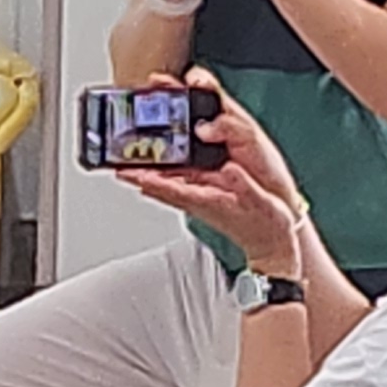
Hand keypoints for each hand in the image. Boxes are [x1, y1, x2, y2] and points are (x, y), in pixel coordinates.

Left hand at [120, 72, 312, 271]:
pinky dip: (160, 165)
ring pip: (162, 176)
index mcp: (206, 200)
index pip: (168, 188)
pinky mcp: (201, 191)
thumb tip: (230, 168)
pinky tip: (151, 154)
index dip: (144, 177)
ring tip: (124, 146)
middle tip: (114, 149)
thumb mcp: (262, 204)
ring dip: (144, 162)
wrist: (273, 240)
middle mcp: (195, 197)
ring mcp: (196, 194)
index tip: (122, 169)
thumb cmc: (268, 225)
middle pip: (157, 179)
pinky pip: (174, 177)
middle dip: (136, 165)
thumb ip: (245, 186)